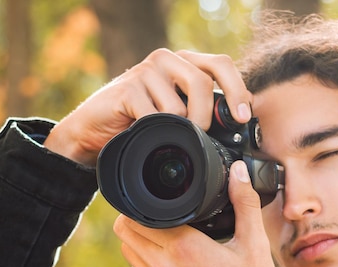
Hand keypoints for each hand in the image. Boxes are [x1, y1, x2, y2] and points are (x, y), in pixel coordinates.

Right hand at [44, 49, 252, 165]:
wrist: (95, 133)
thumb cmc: (142, 124)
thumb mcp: (179, 115)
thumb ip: (204, 109)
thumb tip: (240, 118)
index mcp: (185, 63)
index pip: (221, 64)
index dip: (237, 90)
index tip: (242, 117)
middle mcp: (167, 60)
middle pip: (203, 82)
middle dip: (206, 116)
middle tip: (201, 135)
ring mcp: (146, 71)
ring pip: (179, 105)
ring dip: (175, 129)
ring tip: (161, 134)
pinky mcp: (128, 88)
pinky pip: (155, 116)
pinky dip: (155, 133)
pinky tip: (144, 132)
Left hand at [113, 161, 282, 266]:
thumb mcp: (254, 246)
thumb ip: (244, 204)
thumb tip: (238, 172)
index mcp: (183, 250)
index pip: (137, 216)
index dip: (144, 201)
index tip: (161, 196)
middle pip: (125, 231)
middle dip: (138, 215)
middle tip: (161, 210)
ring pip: (130, 252)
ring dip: (140, 237)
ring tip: (166, 230)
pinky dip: (149, 259)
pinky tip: (175, 257)